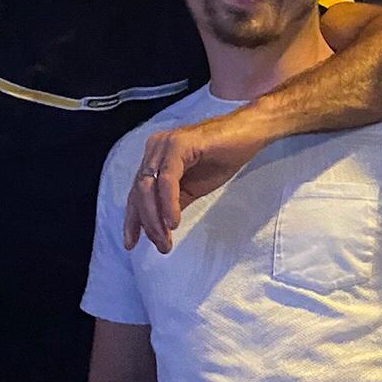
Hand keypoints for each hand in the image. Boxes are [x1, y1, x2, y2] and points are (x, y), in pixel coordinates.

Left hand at [122, 114, 263, 250]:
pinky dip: (168, 203)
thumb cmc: (223, 157)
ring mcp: (165, 145)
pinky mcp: (179, 145)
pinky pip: (168, 179)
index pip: (136, 192)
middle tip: (161, 246)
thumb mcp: (192, 188)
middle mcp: (154, 149)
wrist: (249, 135)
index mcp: (155, 158)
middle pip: (138, 192)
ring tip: (166, 239)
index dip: (133, 219)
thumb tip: (158, 227)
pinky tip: (173, 221)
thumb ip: (173, 203)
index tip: (132, 244)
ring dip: (155, 218)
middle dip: (146, 223)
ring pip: (148, 187)